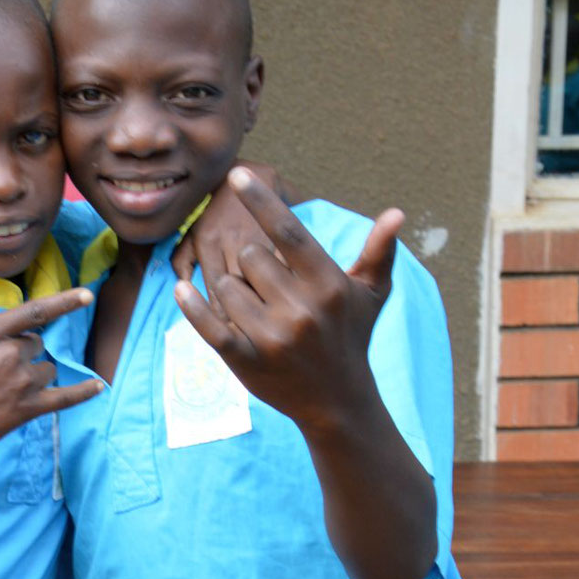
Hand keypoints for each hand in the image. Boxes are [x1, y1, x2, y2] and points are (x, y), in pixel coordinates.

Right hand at [0, 274, 101, 477]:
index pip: (34, 312)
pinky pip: (65, 397)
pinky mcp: (28, 409)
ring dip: (35, 373)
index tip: (87, 294)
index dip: (64, 302)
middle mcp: (9, 355)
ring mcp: (21, 383)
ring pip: (46, 368)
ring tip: (3, 389)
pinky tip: (100, 387)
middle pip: (36, 342)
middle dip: (23, 351)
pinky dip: (83, 393)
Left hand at [174, 168, 400, 431]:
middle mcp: (301, 309)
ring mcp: (272, 338)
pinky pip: (211, 327)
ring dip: (232, 288)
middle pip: (250, 257)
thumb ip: (379, 251)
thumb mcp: (371, 295)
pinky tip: (181, 288)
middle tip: (267, 283)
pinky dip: (193, 307)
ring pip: (227, 286)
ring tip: (254, 304)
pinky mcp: (248, 362)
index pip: (288, 232)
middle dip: (252, 262)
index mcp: (328, 285)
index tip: (236, 176)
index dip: (260, 201)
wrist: (339, 402)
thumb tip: (396, 212)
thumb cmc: (352, 337)